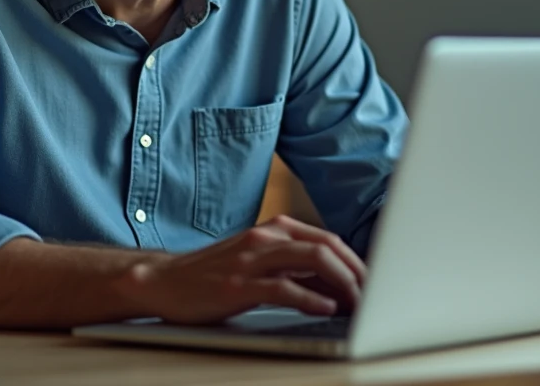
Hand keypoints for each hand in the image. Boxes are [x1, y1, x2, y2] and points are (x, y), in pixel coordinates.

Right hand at [116, 215, 366, 324]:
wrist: (164, 281)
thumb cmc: (215, 275)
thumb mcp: (259, 264)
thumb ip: (295, 270)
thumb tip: (340, 287)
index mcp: (275, 230)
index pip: (329, 240)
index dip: (356, 262)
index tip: (375, 284)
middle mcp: (266, 238)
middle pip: (327, 247)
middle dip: (357, 272)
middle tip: (375, 296)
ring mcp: (252, 260)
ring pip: (312, 261)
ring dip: (343, 284)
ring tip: (359, 304)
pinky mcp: (238, 285)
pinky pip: (283, 288)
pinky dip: (310, 298)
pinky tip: (327, 309)